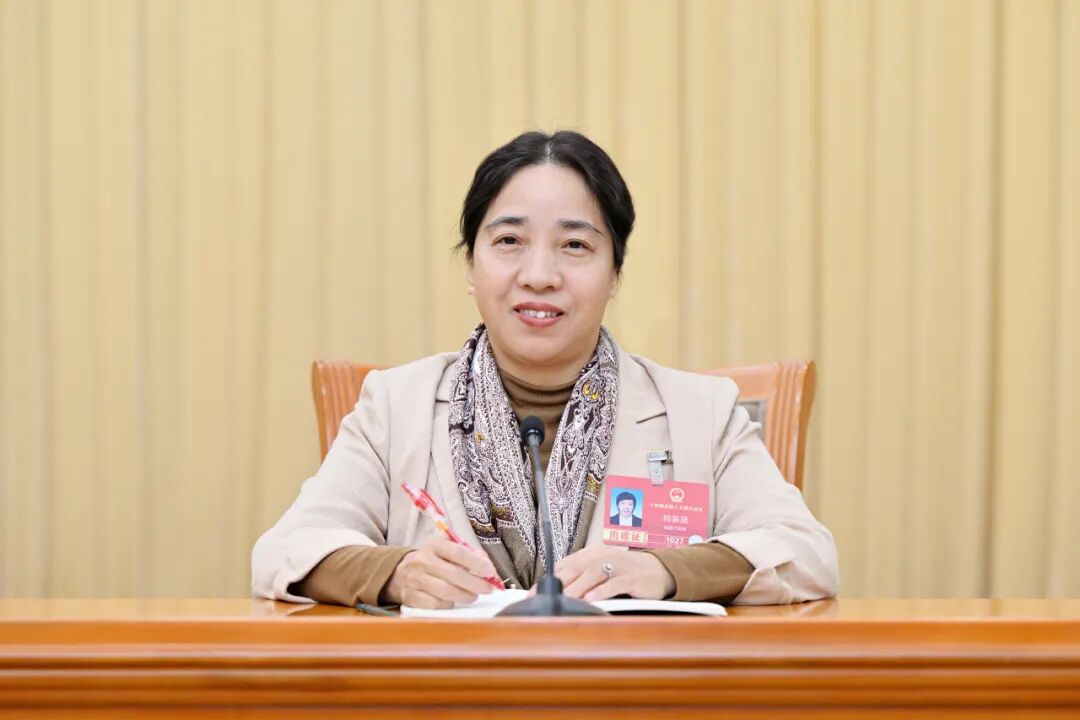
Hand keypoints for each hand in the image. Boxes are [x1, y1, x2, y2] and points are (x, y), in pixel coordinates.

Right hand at [383, 537, 497, 608]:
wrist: (400, 573)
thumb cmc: (433, 561)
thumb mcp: (447, 549)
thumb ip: (469, 554)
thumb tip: (488, 568)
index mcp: (434, 545)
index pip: (458, 552)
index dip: (477, 563)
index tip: (491, 572)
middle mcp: (422, 560)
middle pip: (454, 574)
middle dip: (475, 583)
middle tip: (488, 589)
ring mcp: (415, 579)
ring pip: (445, 592)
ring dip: (465, 596)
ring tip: (473, 596)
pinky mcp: (411, 597)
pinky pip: (435, 604)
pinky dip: (449, 604)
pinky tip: (453, 601)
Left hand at [554, 546, 674, 601]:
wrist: (657, 570)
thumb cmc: (623, 573)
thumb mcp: (600, 572)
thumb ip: (579, 580)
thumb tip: (553, 594)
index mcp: (590, 554)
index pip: (564, 564)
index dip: (548, 579)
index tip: (534, 595)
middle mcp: (603, 556)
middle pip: (576, 567)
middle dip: (559, 583)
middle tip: (545, 598)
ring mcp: (619, 565)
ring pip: (594, 574)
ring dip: (578, 587)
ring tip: (566, 600)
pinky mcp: (634, 578)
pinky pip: (617, 583)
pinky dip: (603, 591)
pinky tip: (592, 599)